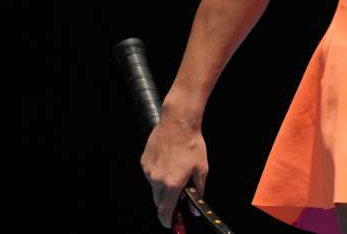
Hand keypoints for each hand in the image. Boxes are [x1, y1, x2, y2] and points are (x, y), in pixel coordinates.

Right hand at [140, 113, 208, 227]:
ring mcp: (148, 171)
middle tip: (178, 196)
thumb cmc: (192, 144)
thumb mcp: (201, 170)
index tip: (170, 224)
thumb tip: (194, 209)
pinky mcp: (144, 162)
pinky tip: (169, 163)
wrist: (178, 122)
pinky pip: (151, 175)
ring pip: (154, 188)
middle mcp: (156, 180)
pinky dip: (158, 174)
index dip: (167, 220)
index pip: (165, 211)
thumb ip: (198, 192)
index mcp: (171, 184)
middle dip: (168, 203)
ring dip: (163, 187)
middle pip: (159, 201)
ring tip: (176, 171)